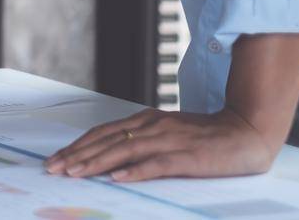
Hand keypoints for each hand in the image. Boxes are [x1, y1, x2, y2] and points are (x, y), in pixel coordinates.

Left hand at [44, 106, 279, 182]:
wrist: (246, 131)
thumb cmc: (206, 137)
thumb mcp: (168, 134)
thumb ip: (143, 143)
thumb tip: (113, 160)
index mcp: (146, 120)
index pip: (102, 132)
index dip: (77, 146)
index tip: (56, 159)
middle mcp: (152, 125)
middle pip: (105, 140)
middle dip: (76, 155)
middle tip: (52, 168)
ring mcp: (168, 139)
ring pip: (123, 150)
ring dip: (95, 162)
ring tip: (73, 173)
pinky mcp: (186, 156)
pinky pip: (155, 164)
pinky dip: (134, 171)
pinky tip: (116, 178)